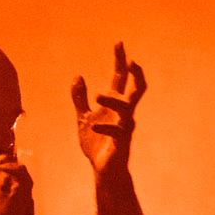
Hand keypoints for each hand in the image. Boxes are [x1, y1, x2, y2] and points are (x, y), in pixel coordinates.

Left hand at [71, 41, 146, 176]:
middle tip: (131, 60)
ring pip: (128, 108)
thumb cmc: (96, 145)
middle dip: (135, 74)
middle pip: (136, 89)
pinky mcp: (122, 144)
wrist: (102, 171)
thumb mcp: (83, 118)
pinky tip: (93, 127)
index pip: (120, 77)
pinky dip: (105, 127)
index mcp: (114, 105)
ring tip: (97, 96)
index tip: (119, 43)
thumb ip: (80, 98)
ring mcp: (125, 128)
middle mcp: (123, 113)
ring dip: (113, 100)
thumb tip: (77, 76)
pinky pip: (117, 132)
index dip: (120, 60)